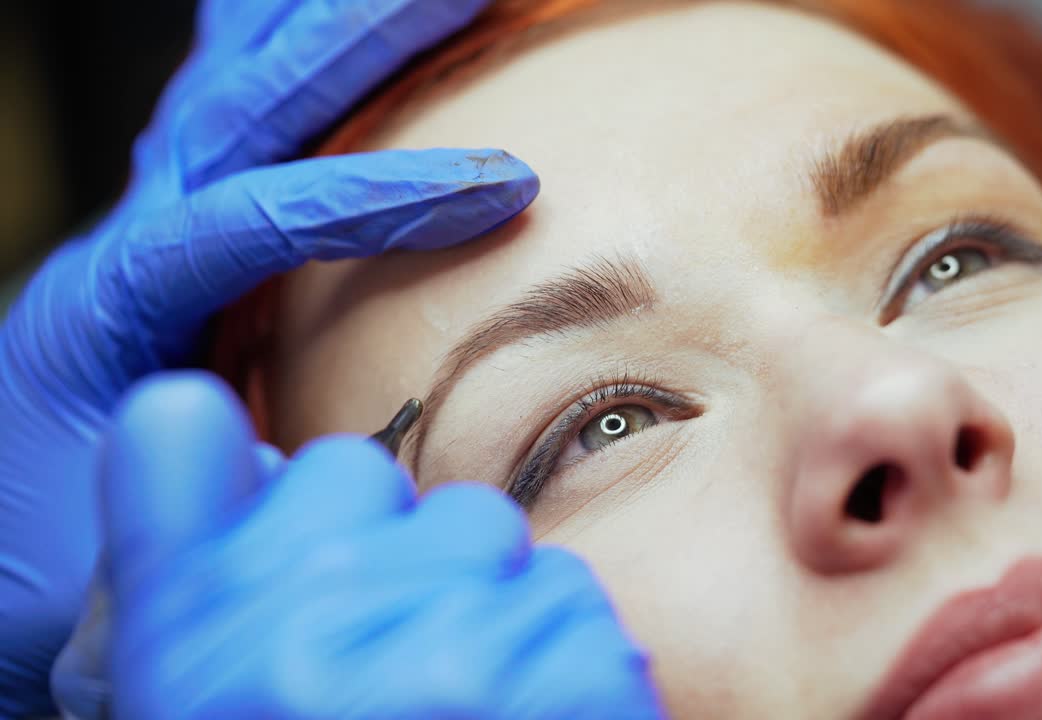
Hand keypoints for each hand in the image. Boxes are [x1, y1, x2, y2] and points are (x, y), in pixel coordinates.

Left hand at [0, 0, 534, 711]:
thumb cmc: (59, 561)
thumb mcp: (127, 557)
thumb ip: (220, 516)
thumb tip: (332, 490)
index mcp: (107, 307)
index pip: (248, 218)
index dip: (378, 197)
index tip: (504, 184)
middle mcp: (124, 234)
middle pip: (247, 104)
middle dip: (366, 37)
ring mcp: (150, 216)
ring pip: (241, 82)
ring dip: (336, 24)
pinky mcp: (181, 222)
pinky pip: (238, 109)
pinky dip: (288, 48)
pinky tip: (340, 19)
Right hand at [100, 373, 664, 718]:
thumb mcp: (194, 701)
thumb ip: (190, 567)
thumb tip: (205, 420)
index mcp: (193, 642)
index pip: (192, 432)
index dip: (255, 506)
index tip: (296, 561)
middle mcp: (312, 632)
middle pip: (364, 477)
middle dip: (371, 551)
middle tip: (381, 661)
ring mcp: (456, 652)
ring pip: (480, 530)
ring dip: (472, 600)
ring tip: (460, 709)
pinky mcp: (575, 678)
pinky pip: (567, 594)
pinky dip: (553, 654)